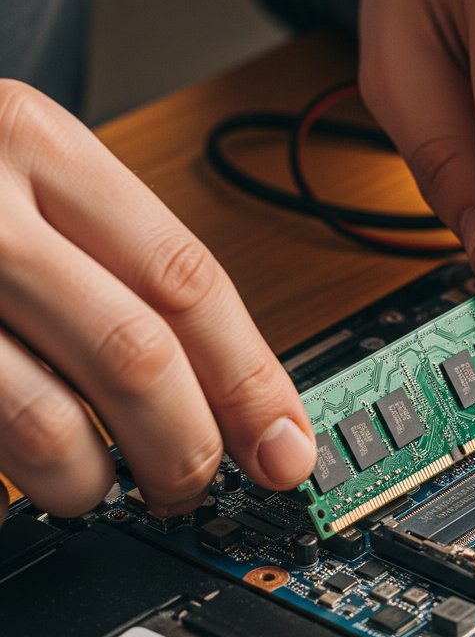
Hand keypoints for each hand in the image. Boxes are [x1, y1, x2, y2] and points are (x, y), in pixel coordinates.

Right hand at [0, 81, 315, 526]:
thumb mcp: (21, 178)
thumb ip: (111, 265)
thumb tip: (225, 391)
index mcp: (37, 146)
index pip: (188, 282)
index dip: (253, 382)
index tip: (287, 449)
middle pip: (136, 355)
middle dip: (187, 445)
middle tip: (196, 483)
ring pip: (45, 419)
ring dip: (96, 481)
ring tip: (103, 490)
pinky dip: (17, 476)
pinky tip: (29, 477)